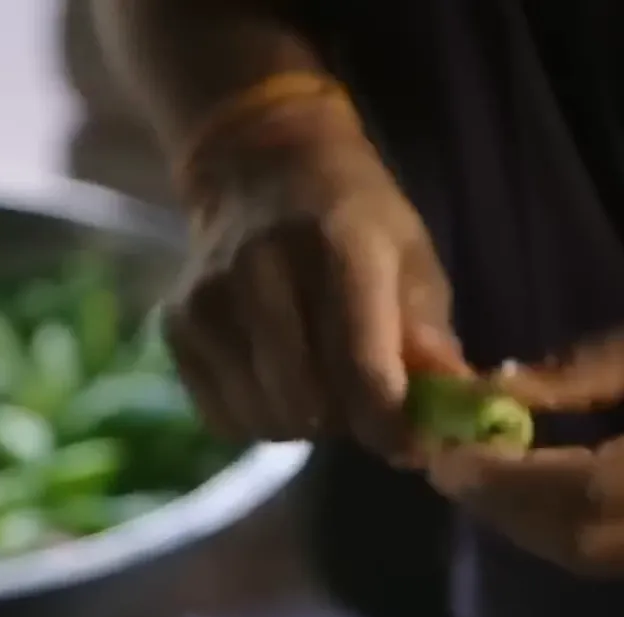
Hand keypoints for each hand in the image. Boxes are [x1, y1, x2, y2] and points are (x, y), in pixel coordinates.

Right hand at [163, 115, 466, 456]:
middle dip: (346, 424)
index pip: (361, 368)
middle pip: (308, 404)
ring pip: (264, 419)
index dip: (390, 425)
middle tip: (362, 403)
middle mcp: (265, 270)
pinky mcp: (177, 325)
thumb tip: (447, 413)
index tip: (408, 442)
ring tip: (319, 385)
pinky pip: (223, 417)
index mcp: (342, 247)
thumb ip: (428, 338)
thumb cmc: (355, 218)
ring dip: (301, 424)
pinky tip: (276, 380)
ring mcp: (211, 300)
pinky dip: (258, 418)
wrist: (260, 166)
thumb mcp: (411, 257)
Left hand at [427, 284, 623, 575]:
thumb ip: (590, 367)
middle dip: (502, 509)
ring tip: (475, 479)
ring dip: (527, 527)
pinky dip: (568, 532)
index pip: (580, 491)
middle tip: (444, 465)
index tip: (443, 450)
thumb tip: (498, 393)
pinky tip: (533, 493)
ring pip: (596, 561)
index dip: (503, 479)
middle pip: (579, 541)